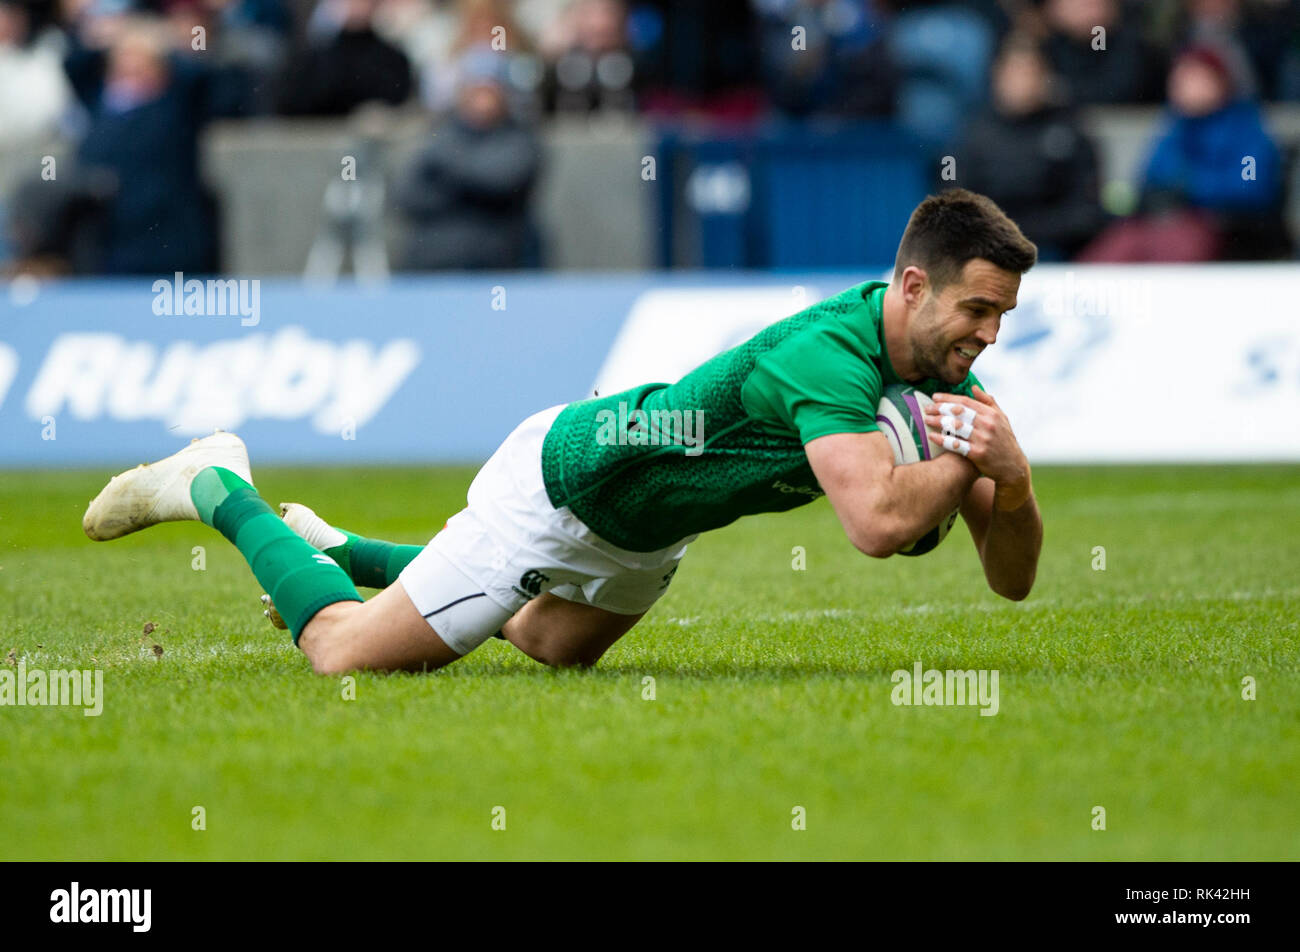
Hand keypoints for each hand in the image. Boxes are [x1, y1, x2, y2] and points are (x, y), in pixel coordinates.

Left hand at [924, 386, 1031, 509]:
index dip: (948, 398)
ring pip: (956, 427)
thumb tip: (974, 387)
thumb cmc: (1004, 440)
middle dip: (940, 408)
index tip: (934, 397)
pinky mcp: (978, 454)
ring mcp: (983, 439)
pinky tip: (932, 437)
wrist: (1012, 466)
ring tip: (926, 420)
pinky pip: (957, 445)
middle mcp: (988, 424)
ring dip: (939, 422)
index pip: (966, 402)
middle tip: (926, 408)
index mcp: (991, 414)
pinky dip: (943, 440)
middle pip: (959, 412)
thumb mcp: (1002, 418)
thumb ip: (988, 402)